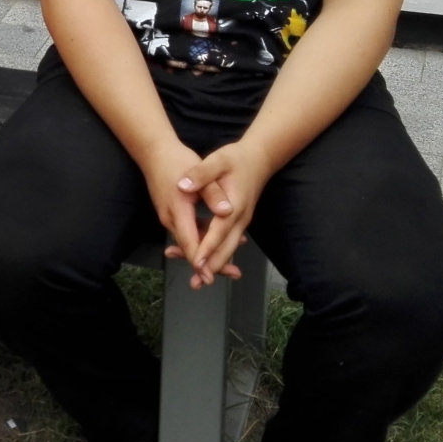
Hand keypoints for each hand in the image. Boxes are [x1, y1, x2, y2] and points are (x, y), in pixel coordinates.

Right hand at [141, 140, 240, 288]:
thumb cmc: (177, 160)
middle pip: (190, 247)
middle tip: (233, 273)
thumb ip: (213, 193)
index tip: (209, 277)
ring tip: (232, 264)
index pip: (189, 242)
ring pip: (190, 241)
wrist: (154, 152)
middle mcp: (171, 219)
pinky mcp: (173, 213)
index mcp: (178, 210)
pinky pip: (189, 230)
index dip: (200, 261)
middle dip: (210, 263)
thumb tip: (227, 211)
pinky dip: (204, 237)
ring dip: (208, 252)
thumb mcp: (198, 173)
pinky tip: (219, 238)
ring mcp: (170, 217)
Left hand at [172, 140, 270, 287]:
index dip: (208, 248)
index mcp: (235, 206)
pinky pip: (226, 243)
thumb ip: (201, 174)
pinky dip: (215, 253)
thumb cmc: (237, 159)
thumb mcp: (218, 160)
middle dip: (211, 267)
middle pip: (226, 249)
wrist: (259, 158)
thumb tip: (183, 186)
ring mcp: (240, 223)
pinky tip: (201, 259)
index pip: (219, 232)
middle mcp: (240, 219)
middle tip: (195, 282)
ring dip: (213, 264)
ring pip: (227, 249)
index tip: (196, 263)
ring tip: (195, 278)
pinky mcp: (237, 222)